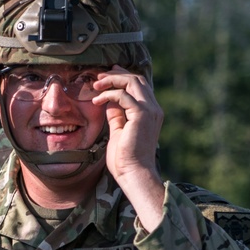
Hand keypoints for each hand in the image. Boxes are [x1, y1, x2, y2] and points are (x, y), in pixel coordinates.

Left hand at [92, 66, 165, 229]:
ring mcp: (150, 111)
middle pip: (137, 79)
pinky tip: (97, 101)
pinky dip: (108, 94)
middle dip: (116, 75)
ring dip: (112, 80)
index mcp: (150, 113)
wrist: (134, 174)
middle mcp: (154, 109)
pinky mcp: (141, 115)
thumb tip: (108, 100)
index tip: (105, 76)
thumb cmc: (125, 159)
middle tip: (97, 78)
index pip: (139, 86)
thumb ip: (116, 114)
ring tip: (95, 86)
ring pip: (132, 82)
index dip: (122, 77)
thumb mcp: (118, 131)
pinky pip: (124, 95)